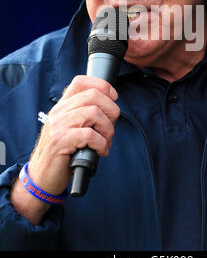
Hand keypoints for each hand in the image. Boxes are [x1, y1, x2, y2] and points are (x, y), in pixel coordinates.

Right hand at [10, 75, 119, 223]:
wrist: (42, 175)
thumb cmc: (63, 152)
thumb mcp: (71, 127)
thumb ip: (85, 115)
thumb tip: (112, 109)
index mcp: (63, 106)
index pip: (81, 82)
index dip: (102, 86)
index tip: (113, 98)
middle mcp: (59, 111)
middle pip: (93, 95)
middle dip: (111, 111)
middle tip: (111, 127)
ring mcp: (58, 125)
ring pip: (94, 113)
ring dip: (108, 130)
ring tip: (105, 142)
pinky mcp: (60, 141)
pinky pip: (90, 134)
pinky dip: (101, 144)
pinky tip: (100, 151)